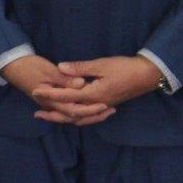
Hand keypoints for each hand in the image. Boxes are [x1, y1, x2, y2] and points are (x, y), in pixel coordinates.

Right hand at [1, 55, 112, 126]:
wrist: (11, 65)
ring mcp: (49, 103)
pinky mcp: (48, 99)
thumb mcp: (48, 70)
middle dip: (92, 115)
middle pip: (74, 116)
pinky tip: (84, 107)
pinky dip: (76, 111)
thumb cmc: (29, 65)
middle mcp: (51, 105)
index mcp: (52, 99)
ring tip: (102, 111)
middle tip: (110, 110)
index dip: (91, 108)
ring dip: (86, 114)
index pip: (75, 109)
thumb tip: (82, 85)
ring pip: (70, 115)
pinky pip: (65, 110)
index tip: (106, 104)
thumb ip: (65, 79)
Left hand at [30, 55, 161, 125]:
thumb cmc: (124, 67)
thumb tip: (60, 68)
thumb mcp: (101, 64)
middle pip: (71, 114)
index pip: (67, 97)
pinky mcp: (106, 106)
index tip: (35, 91)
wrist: (146, 76)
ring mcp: (102, 107)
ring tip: (50, 116)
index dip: (50, 94)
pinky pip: (88, 117)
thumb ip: (80, 68)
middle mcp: (97, 104)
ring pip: (80, 118)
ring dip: (64, 118)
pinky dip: (78, 118)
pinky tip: (72, 116)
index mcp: (94, 94)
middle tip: (37, 113)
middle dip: (53, 113)